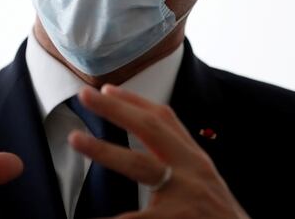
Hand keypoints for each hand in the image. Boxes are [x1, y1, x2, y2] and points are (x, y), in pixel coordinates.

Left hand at [68, 84, 248, 218]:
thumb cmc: (219, 216)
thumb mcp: (204, 181)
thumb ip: (179, 163)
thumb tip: (150, 150)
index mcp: (195, 159)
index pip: (165, 119)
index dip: (135, 101)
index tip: (107, 89)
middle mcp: (191, 171)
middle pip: (150, 129)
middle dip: (116, 109)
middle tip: (84, 94)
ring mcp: (184, 196)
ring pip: (140, 165)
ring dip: (104, 149)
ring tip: (75, 139)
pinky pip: (134, 218)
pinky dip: (110, 218)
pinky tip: (87, 217)